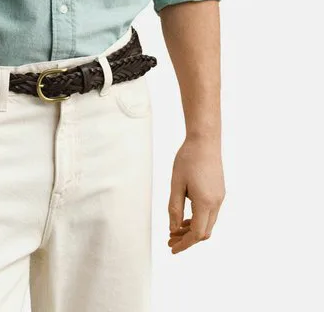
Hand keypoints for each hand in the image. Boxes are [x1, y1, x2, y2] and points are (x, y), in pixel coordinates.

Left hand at [168, 136, 225, 253]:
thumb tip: (173, 229)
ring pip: (208, 223)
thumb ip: (174, 208)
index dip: (185, 244)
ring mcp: (220, 197)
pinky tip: (185, 216)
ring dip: (192, 229)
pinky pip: (210, 213)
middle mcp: (216, 203)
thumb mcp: (176, 184)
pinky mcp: (219, 191)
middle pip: (204, 232)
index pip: (197, 234)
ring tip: (175, 229)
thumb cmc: (188, 159)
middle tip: (170, 240)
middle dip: (188, 239)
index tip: (172, 249)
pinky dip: (198, 219)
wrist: (205, 140)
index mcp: (205, 202)